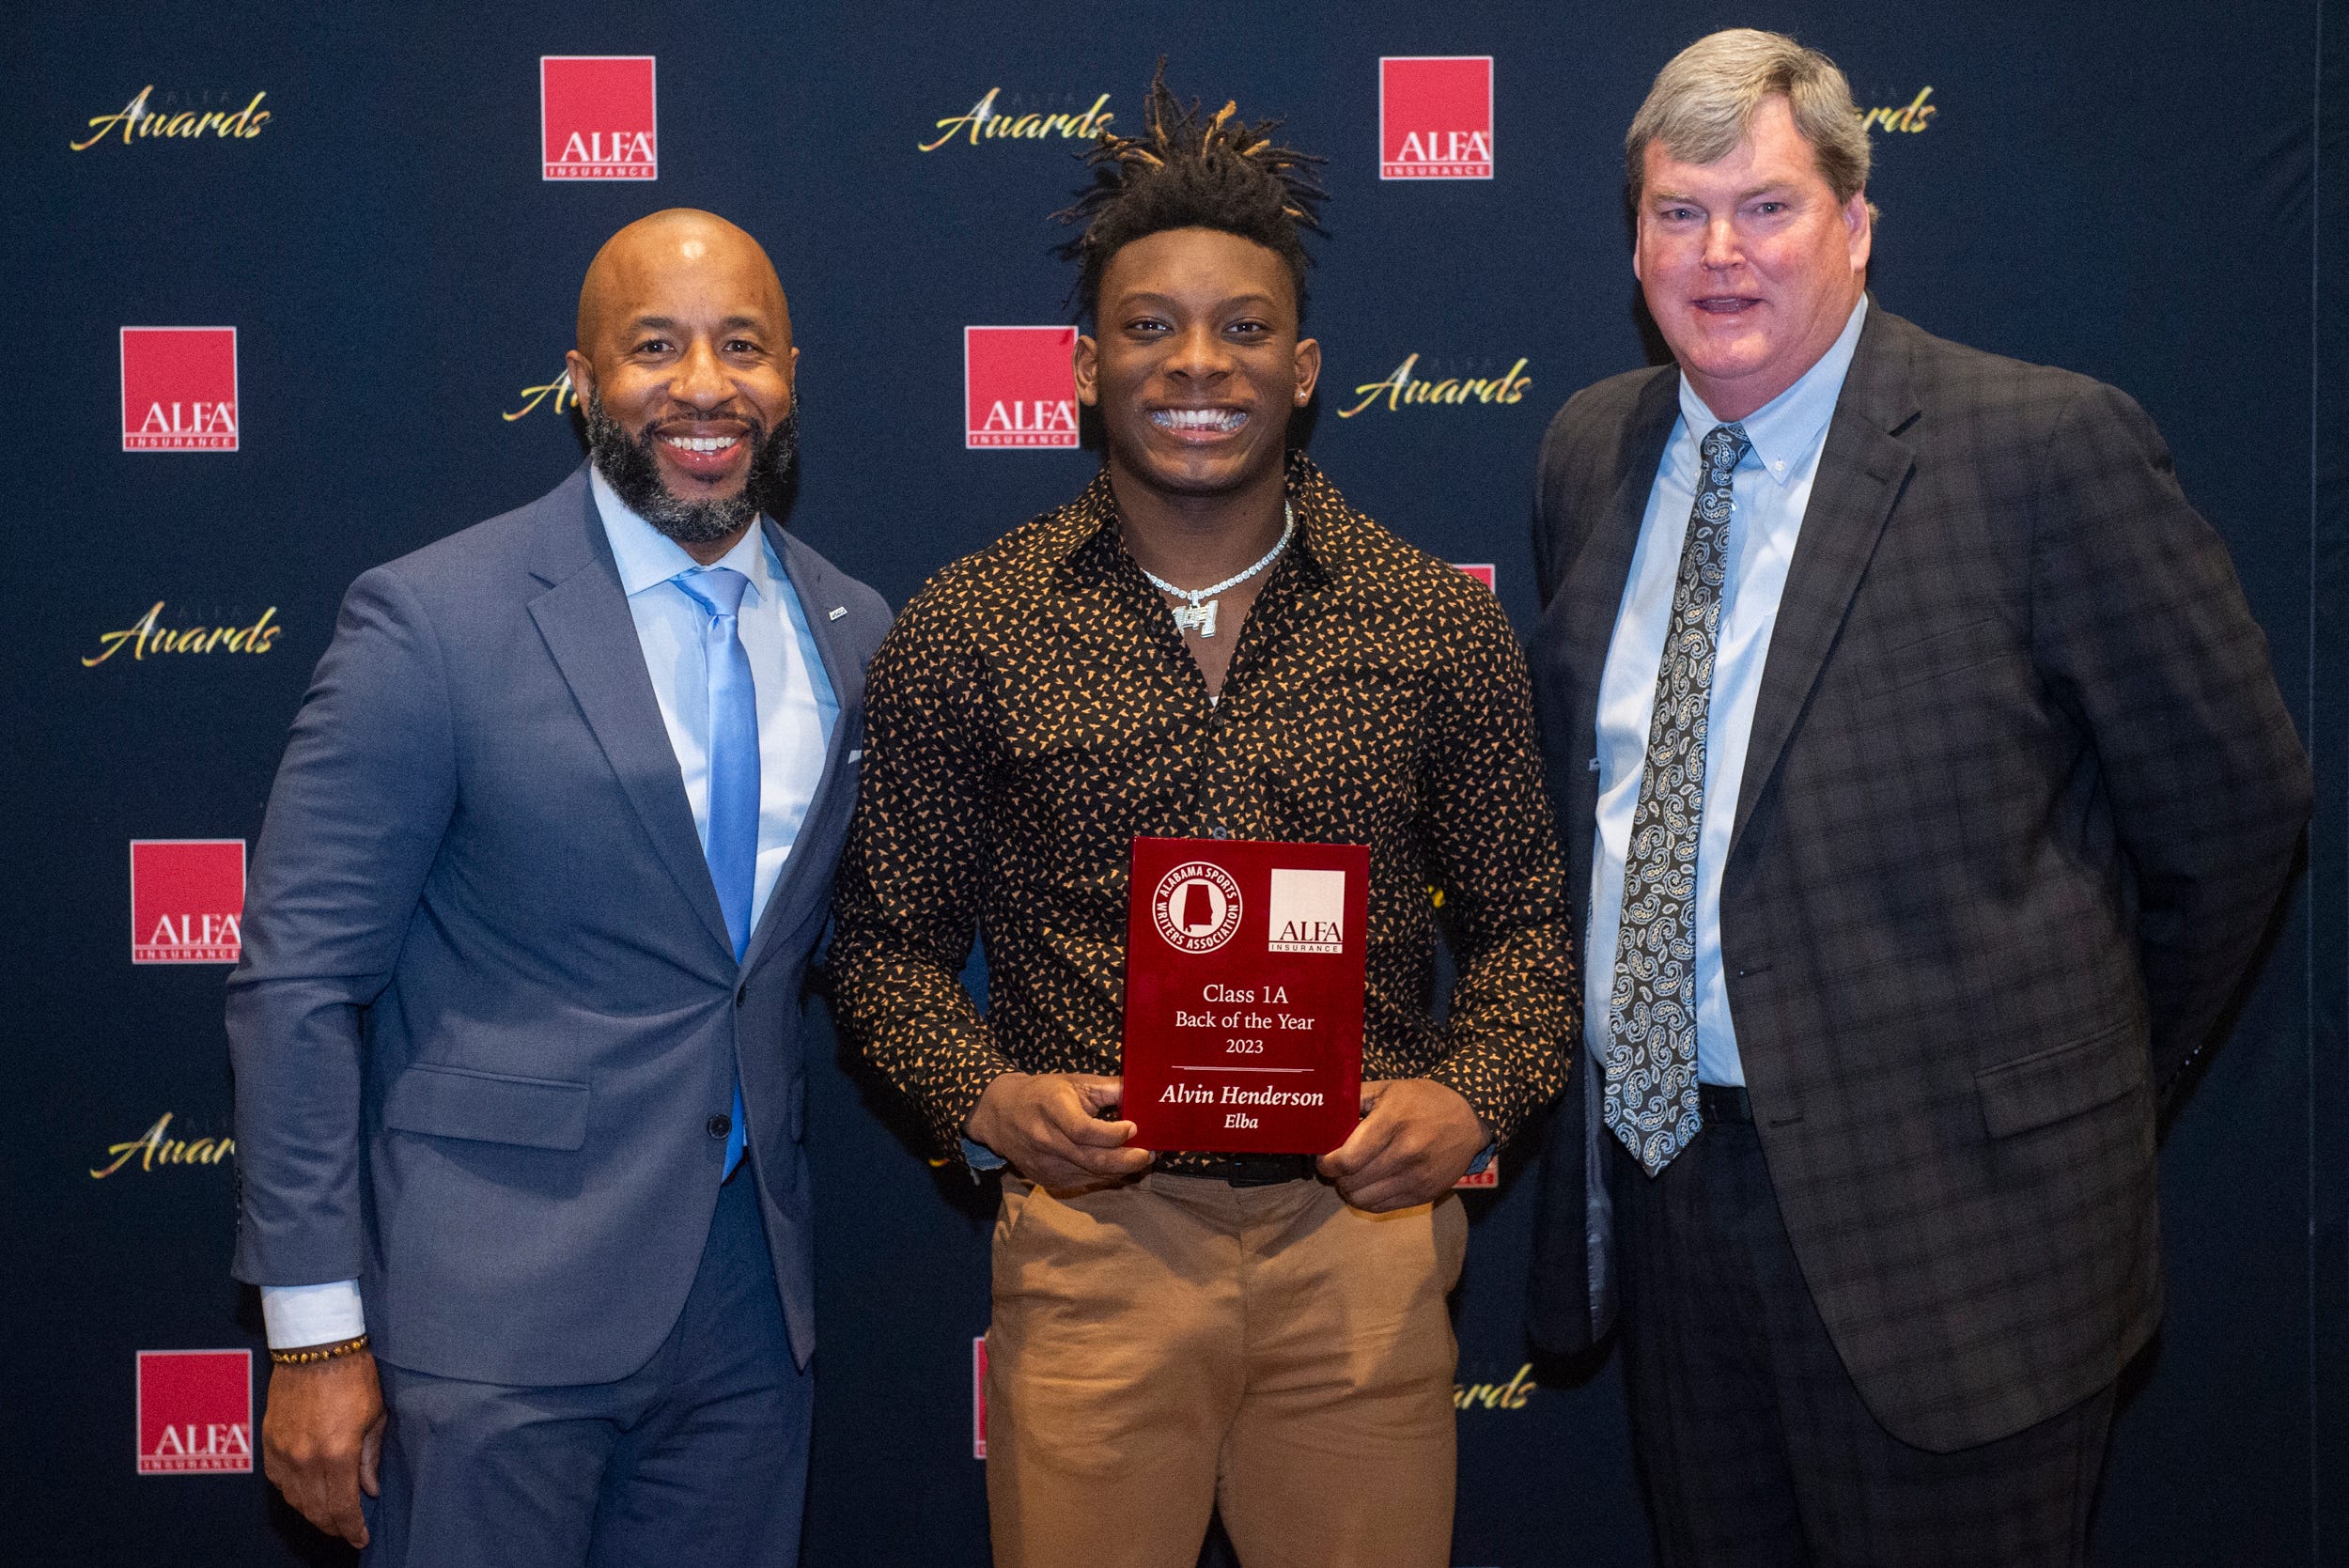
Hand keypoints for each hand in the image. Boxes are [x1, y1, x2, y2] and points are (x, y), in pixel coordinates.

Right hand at [261, 1350, 385, 1547]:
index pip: (343, 1507)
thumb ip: (370, 1457)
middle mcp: (306, 1458)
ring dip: (313, 1514)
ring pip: (295, 1500)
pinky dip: (293, 1494)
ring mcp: (283, 1452)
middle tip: (347, 1531)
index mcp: (337, 1453)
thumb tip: (369, 1490)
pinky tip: (307, 1495)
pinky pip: (279, 1482)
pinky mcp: (269, 1443)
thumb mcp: (375, 1416)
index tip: (361, 1539)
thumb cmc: (354, 1376)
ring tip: (329, 1517)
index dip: (353, 1528)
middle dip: (334, 1526)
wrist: (315, 1347)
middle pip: (317, 1510)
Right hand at [966, 1072, 1153, 1188]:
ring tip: (1138, 1158)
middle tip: (1147, 1154)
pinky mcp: (1046, 1180)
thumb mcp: (1073, 1082)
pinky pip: (1083, 1182)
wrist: (1000, 1115)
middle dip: (1126, 1161)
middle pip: (1092, 1160)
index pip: (1084, 1131)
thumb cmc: (1042, 1094)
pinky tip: (1116, 1165)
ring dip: (1119, 1170)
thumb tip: (1142, 1091)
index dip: (1112, 1134)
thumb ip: (1108, 1088)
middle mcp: (1046, 1140)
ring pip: (1091, 1175)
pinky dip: (1103, 1175)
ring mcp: (1045, 1165)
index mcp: (1052, 1109)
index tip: (1134, 1128)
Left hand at [1317, 1079, 1488, 1211]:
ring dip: (1350, 1190)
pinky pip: (1382, 1207)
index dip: (1327, 1163)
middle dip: (1336, 1177)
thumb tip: (1323, 1115)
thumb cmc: (1423, 1100)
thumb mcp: (1388, 1088)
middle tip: (1337, 1166)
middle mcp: (1405, 1153)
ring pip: (1363, 1200)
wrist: (1469, 1119)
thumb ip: (1354, 1099)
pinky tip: (1370, 1185)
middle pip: (1352, 1182)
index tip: (1324, 1158)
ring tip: (1353, 1176)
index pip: (1347, 1159)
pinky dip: (1368, 1200)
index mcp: (1393, 1122)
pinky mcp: (1424, 1194)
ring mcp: (1417, 1177)